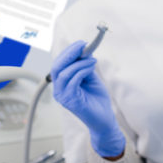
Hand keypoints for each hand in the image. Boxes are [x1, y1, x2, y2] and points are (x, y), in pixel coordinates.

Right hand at [51, 40, 124, 157]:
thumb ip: (84, 66)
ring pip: (64, 73)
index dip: (68, 52)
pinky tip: (91, 67)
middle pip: (56, 67)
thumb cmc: (97, 100)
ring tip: (93, 60)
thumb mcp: (90, 78)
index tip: (80, 43)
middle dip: (69, 54)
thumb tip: (83, 51)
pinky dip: (82, 70)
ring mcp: (63, 97)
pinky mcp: (71, 101)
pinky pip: (73, 81)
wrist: (105, 119)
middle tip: (82, 46)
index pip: (58, 64)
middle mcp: (58, 91)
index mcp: (61, 84)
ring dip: (79, 63)